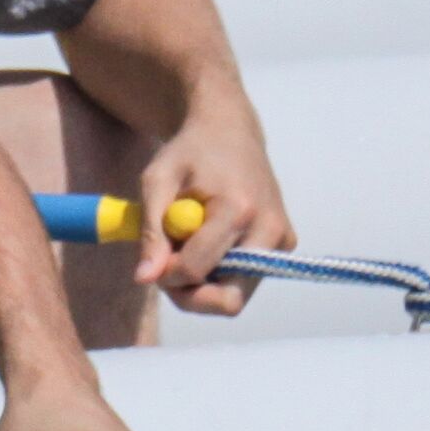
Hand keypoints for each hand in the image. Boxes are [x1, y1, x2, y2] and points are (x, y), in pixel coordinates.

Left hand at [132, 101, 291, 317]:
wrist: (230, 130)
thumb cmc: (189, 153)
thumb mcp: (157, 182)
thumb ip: (150, 232)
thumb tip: (145, 279)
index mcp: (239, 208)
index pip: (196, 270)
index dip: (165, 273)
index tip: (154, 255)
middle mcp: (270, 229)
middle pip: (227, 300)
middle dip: (189, 293)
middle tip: (170, 263)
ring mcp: (282, 240)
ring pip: (234, 297)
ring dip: (202, 283)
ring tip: (190, 243)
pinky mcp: (284, 245)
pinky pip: (243, 282)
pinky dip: (219, 273)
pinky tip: (211, 239)